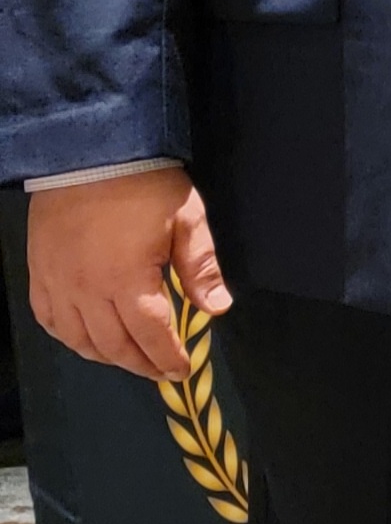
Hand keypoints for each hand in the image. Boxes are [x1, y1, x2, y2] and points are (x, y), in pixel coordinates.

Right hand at [27, 168, 227, 379]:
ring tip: (129, 358)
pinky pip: (48, 318)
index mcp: (126, 280)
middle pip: (113, 345)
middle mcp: (86, 290)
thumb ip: (200, 268)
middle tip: (160, 370)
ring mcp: (57, 283)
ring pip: (78, 339)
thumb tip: (217, 308)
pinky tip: (84, 337)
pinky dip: (68, 336)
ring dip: (105, 355)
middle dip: (140, 364)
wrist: (89, 153)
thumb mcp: (186, 220)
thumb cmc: (142, 185)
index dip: (167, 358)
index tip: (181, 370)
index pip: (150, 335)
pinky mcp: (39, 272)